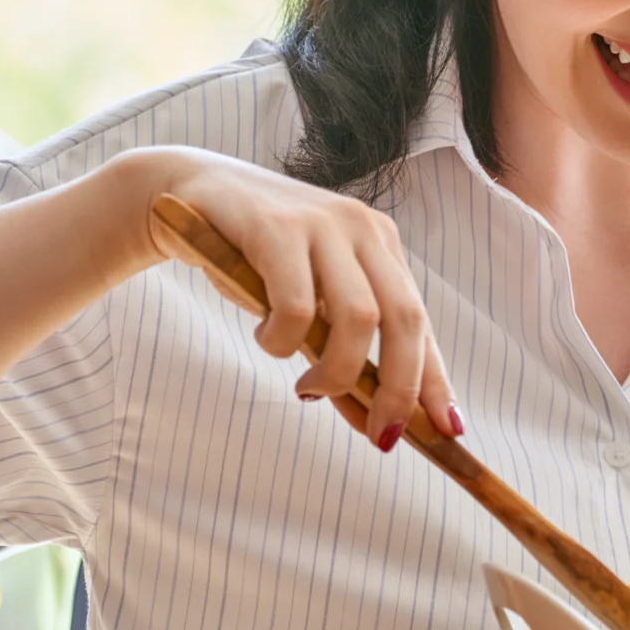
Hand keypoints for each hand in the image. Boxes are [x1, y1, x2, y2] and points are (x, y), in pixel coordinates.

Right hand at [128, 148, 459, 447]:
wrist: (182, 195)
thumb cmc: (251, 260)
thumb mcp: (308, 305)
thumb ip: (340, 352)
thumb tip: (375, 424)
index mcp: (381, 245)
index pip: (422, 321)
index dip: (435, 379)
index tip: (447, 430)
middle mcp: (363, 229)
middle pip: (405, 320)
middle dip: (399, 388)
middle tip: (379, 434)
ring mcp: (323, 224)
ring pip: (359, 319)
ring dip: (335, 371)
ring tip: (306, 387)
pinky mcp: (277, 228)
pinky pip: (297, 307)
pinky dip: (284, 341)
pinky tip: (267, 337)